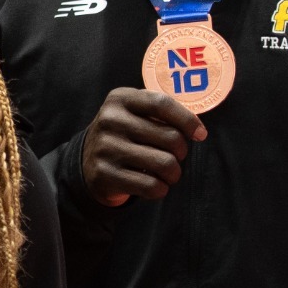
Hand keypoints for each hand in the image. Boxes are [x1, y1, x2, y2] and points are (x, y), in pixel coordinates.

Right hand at [79, 87, 206, 206]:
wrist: (87, 163)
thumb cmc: (125, 135)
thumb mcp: (134, 113)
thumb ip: (161, 113)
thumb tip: (197, 130)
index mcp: (119, 99)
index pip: (162, 103)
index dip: (188, 120)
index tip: (200, 134)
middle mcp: (110, 120)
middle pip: (171, 137)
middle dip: (182, 151)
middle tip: (175, 156)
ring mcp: (106, 148)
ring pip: (165, 164)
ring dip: (174, 173)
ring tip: (168, 173)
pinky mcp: (105, 175)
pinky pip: (151, 186)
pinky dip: (161, 189)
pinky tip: (155, 185)